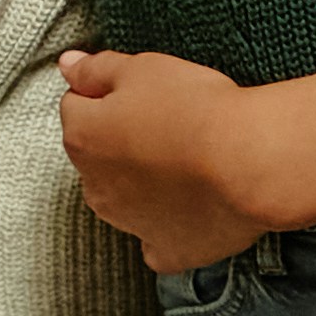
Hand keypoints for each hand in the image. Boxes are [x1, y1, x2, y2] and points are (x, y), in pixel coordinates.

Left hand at [54, 52, 315, 273]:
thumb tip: (66, 65)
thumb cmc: (196, 110)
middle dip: (119, 142)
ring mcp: (129, 224)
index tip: (141, 92)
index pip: (76, 108)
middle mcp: (95, 187)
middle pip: (97, 157)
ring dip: (141, 184)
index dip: (108, 94)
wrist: (249, 163)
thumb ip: (96, 69)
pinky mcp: (166, 251)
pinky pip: (157, 242)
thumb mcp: (142, 69)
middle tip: (168, 124)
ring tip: (186, 164)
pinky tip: (190, 211)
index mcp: (83, 138)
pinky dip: (168, 229)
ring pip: (124, 198)